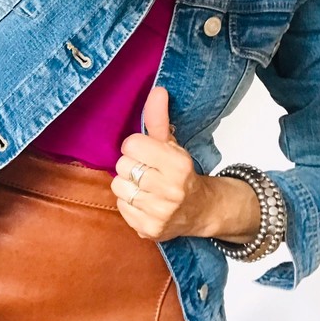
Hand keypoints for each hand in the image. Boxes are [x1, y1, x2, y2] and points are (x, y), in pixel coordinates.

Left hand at [110, 86, 210, 240]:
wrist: (200, 210)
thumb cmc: (181, 174)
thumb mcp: (172, 144)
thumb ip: (159, 119)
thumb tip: (157, 90)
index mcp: (177, 165)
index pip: (131, 144)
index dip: (137, 147)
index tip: (147, 152)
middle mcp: (170, 190)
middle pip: (122, 166)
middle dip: (132, 166)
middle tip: (146, 171)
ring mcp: (160, 213)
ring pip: (118, 187)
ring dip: (128, 185)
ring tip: (144, 186)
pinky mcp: (150, 230)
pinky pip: (121, 207)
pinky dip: (129, 204)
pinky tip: (144, 202)